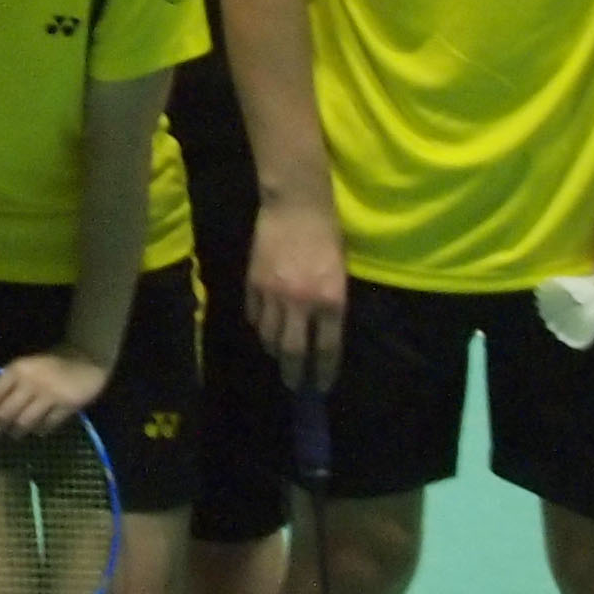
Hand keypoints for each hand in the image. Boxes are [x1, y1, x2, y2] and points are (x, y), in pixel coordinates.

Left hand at [0, 349, 110, 438]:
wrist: (87, 357)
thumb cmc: (52, 362)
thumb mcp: (27, 365)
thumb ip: (10, 382)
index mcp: (16, 370)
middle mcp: (30, 382)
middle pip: (5, 413)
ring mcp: (49, 395)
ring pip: (24, 422)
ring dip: (16, 432)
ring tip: (14, 435)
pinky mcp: (67, 406)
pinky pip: (47, 425)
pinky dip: (40, 430)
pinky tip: (39, 430)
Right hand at [246, 201, 351, 388]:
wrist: (297, 207)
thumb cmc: (328, 237)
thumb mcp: (340, 274)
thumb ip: (331, 304)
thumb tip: (320, 332)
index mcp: (331, 301)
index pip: (326, 349)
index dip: (323, 372)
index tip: (320, 386)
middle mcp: (302, 303)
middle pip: (292, 351)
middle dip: (293, 373)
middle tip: (293, 385)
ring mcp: (273, 294)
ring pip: (269, 336)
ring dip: (274, 350)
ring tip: (278, 355)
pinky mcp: (253, 283)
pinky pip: (254, 315)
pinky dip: (259, 325)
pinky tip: (264, 326)